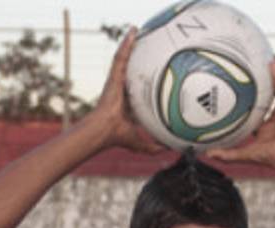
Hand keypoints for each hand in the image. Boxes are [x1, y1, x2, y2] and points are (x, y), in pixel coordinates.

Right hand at [91, 28, 164, 154]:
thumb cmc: (118, 136)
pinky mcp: (114, 76)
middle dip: (136, 57)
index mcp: (128, 103)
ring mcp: (117, 81)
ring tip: (137, 31)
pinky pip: (121, 56)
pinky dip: (126, 44)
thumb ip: (153, 147)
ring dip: (130, 45)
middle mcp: (122, 89)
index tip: (153, 74)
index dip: (144, 81)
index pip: (137, 89)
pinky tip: (133, 31)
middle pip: (131, 69)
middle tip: (146, 46)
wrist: (106, 130)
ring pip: (125, 59)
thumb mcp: (141, 143)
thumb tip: (169, 150)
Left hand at [204, 56, 274, 172]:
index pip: (257, 107)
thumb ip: (228, 153)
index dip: (250, 98)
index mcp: (267, 123)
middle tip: (256, 64)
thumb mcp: (246, 153)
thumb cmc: (273, 157)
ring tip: (269, 55)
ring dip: (273, 71)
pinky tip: (274, 61)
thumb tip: (208, 154)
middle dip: (264, 80)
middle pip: (268, 92)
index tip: (240, 89)